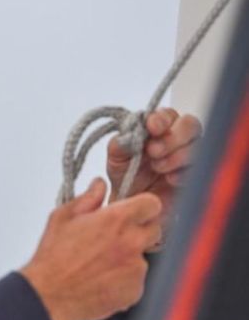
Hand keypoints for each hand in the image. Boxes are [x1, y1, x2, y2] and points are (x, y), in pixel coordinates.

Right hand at [20, 178, 161, 319]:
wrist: (49, 294)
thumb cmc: (53, 257)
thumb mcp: (63, 217)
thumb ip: (88, 198)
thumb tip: (99, 186)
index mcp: (116, 220)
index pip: (152, 204)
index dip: (142, 207)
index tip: (133, 212)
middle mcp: (132, 242)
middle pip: (154, 229)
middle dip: (138, 231)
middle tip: (113, 238)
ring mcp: (136, 268)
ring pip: (144, 256)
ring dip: (129, 257)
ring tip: (100, 263)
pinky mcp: (136, 290)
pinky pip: (137, 279)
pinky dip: (124, 279)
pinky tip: (103, 279)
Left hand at [106, 108, 202, 248]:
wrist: (132, 204)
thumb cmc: (125, 175)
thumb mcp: (116, 158)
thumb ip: (119, 144)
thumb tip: (127, 135)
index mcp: (157, 128)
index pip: (167, 115)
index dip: (161, 119)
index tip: (152, 127)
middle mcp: (176, 137)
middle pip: (190, 124)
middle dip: (172, 137)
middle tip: (154, 151)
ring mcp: (189, 155)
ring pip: (198, 145)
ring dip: (178, 155)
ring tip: (158, 168)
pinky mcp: (196, 174)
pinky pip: (201, 168)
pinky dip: (185, 172)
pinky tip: (171, 179)